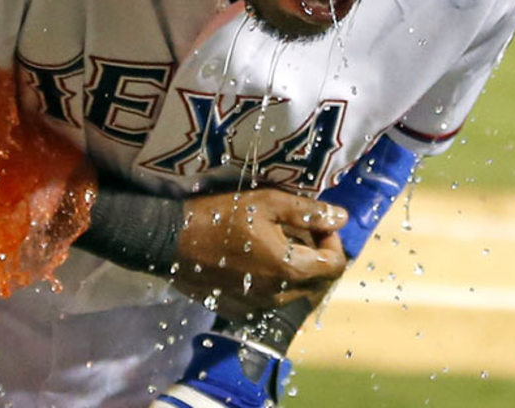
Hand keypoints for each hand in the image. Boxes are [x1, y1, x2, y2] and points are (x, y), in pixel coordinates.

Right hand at [172, 187, 347, 316]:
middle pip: (318, 280)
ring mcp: (261, 308)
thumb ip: (306, 211)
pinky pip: (274, 298)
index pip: (335, 264)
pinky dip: (275, 280)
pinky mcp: (242, 311)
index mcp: (290, 269)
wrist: (172, 241)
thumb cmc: (220, 216)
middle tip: (295, 228)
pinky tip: (256, 259)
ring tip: (275, 241)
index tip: (315, 222)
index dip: (332, 241)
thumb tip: (342, 217)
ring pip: (297, 291)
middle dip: (316, 254)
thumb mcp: (266, 203)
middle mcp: (280, 297)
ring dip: (296, 267)